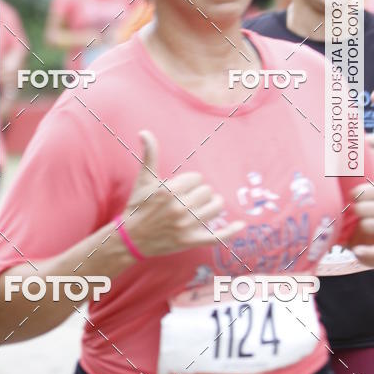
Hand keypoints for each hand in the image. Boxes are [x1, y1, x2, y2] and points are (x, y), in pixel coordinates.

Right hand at [121, 131, 244, 256]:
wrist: (131, 238)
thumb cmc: (138, 205)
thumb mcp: (143, 179)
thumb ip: (149, 154)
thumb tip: (144, 132)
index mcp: (169, 191)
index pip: (197, 178)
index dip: (190, 182)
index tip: (179, 188)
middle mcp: (179, 208)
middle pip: (208, 191)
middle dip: (200, 193)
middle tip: (188, 199)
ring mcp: (186, 226)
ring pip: (216, 208)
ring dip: (213, 205)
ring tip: (204, 206)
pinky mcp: (190, 241)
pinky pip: (217, 236)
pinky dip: (230, 231)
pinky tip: (241, 224)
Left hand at [349, 128, 373, 268]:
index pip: (361, 191)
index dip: (355, 195)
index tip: (356, 196)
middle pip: (360, 208)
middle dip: (356, 212)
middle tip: (361, 213)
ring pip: (364, 225)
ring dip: (360, 227)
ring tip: (366, 226)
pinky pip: (369, 250)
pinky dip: (362, 252)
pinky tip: (359, 249)